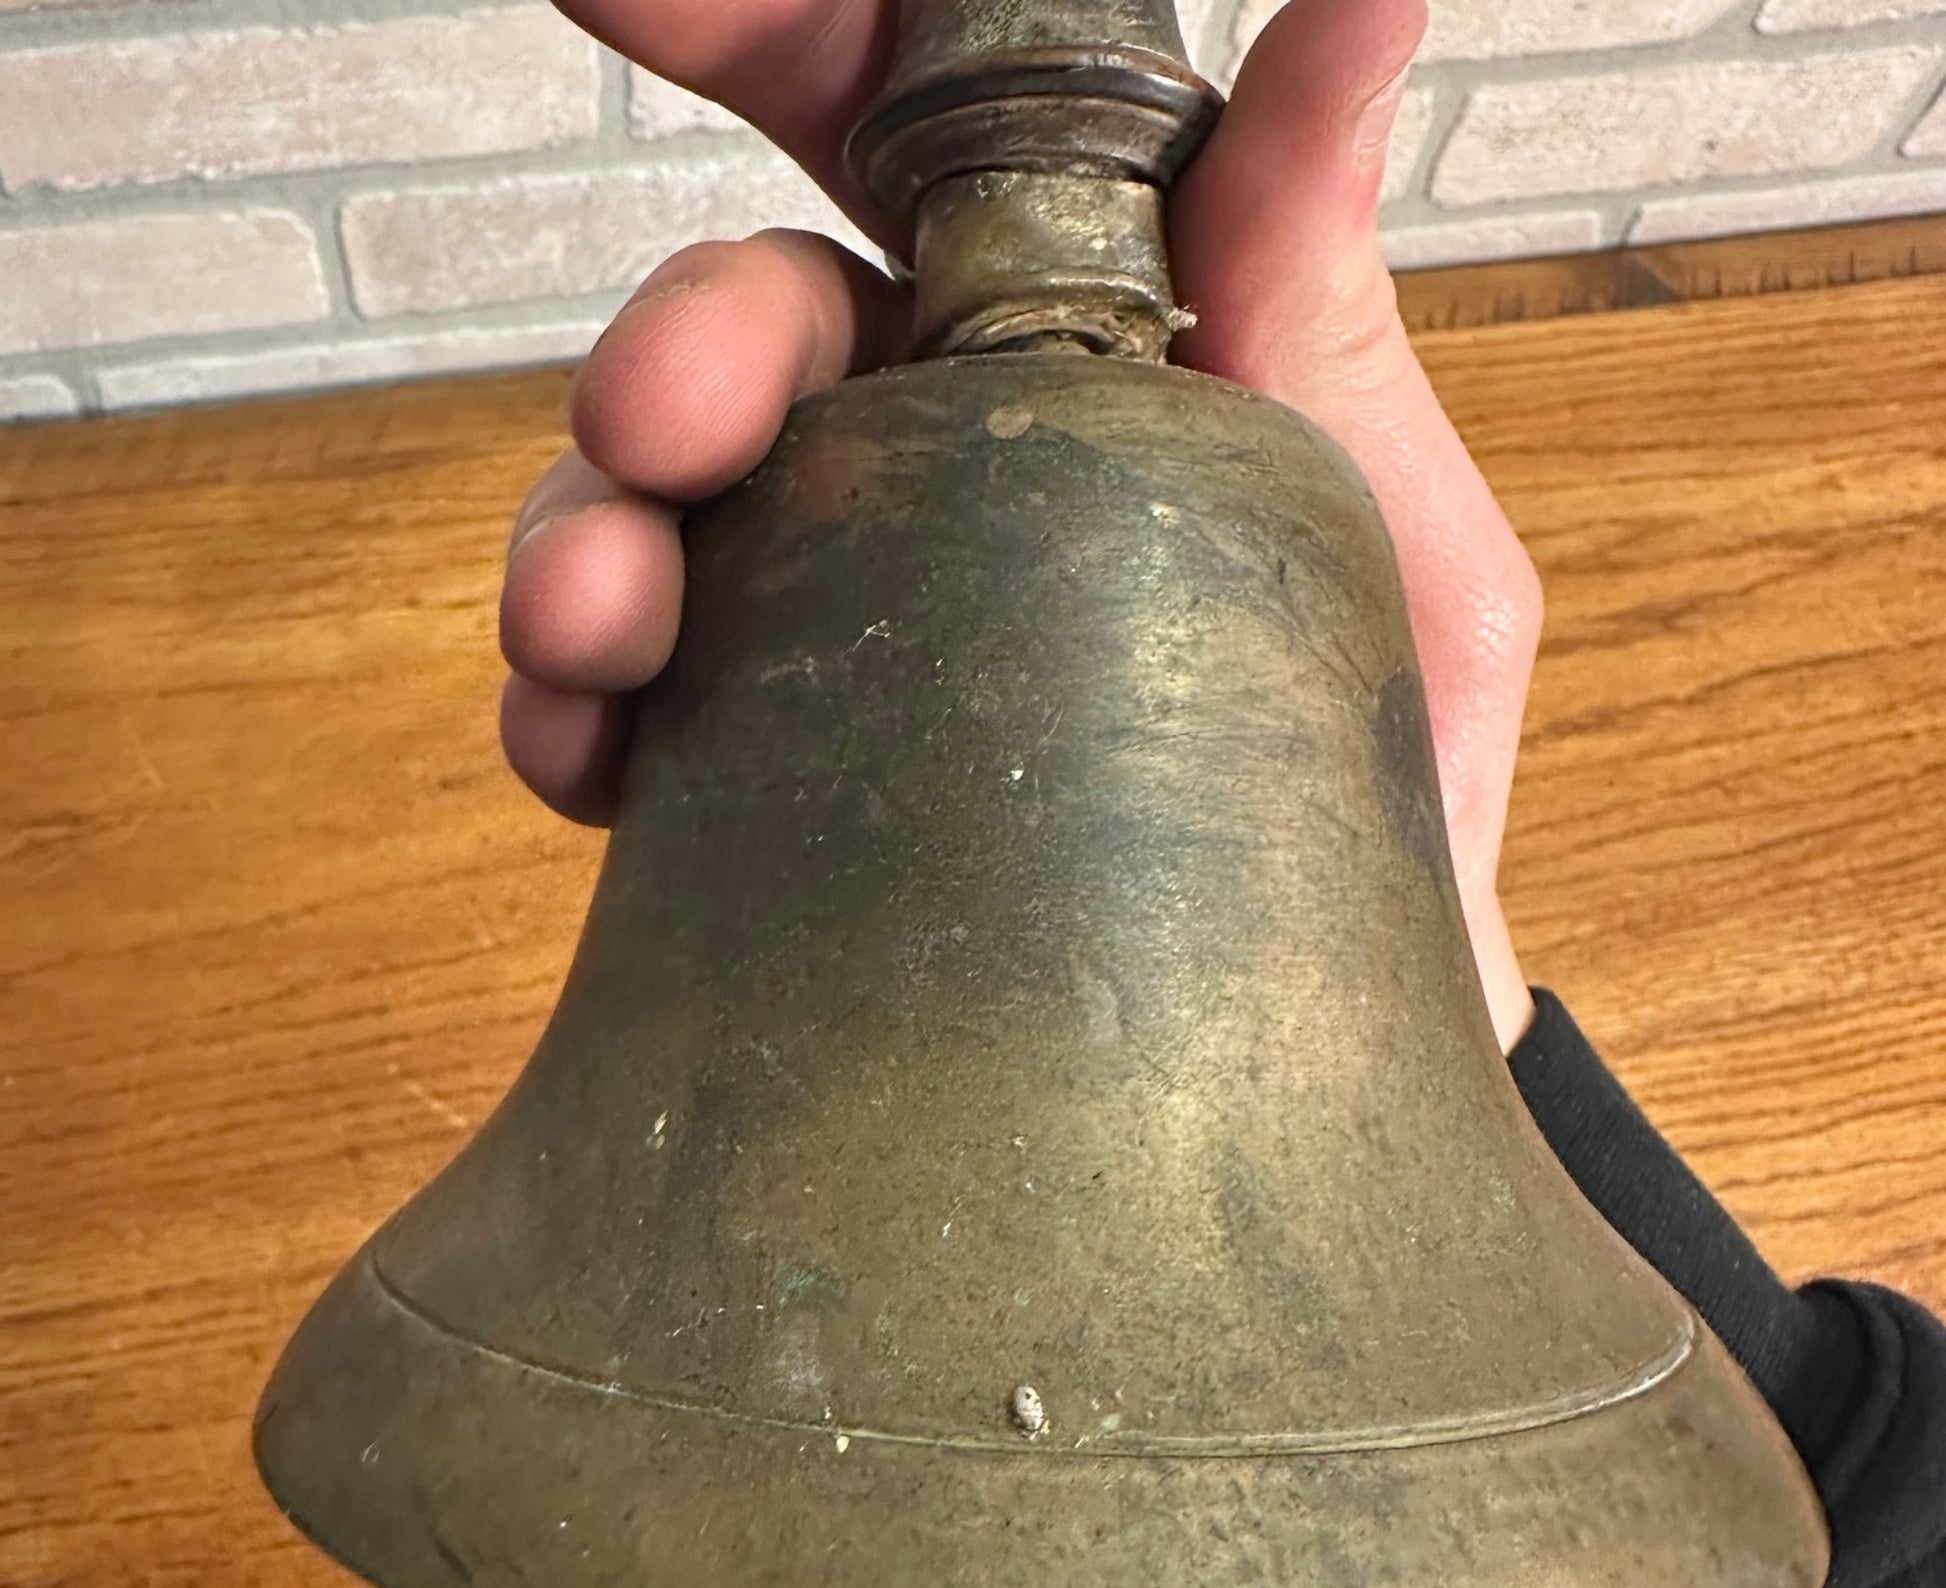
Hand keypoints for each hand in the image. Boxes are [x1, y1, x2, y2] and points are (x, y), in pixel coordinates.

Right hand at [498, 0, 1540, 1049]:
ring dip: (591, 541)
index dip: (777, 38)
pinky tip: (582, 750)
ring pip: (663, 517)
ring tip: (587, 624)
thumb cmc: (1379, 781)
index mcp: (1077, 350)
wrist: (1325, 1046)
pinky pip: (642, 713)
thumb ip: (1315, 284)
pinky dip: (581, 716)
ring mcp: (844, 618)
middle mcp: (940, 461)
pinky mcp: (779, 777)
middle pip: (758, 330)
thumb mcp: (1385, 514)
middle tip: (657, 413)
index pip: (910, 145)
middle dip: (682, 344)